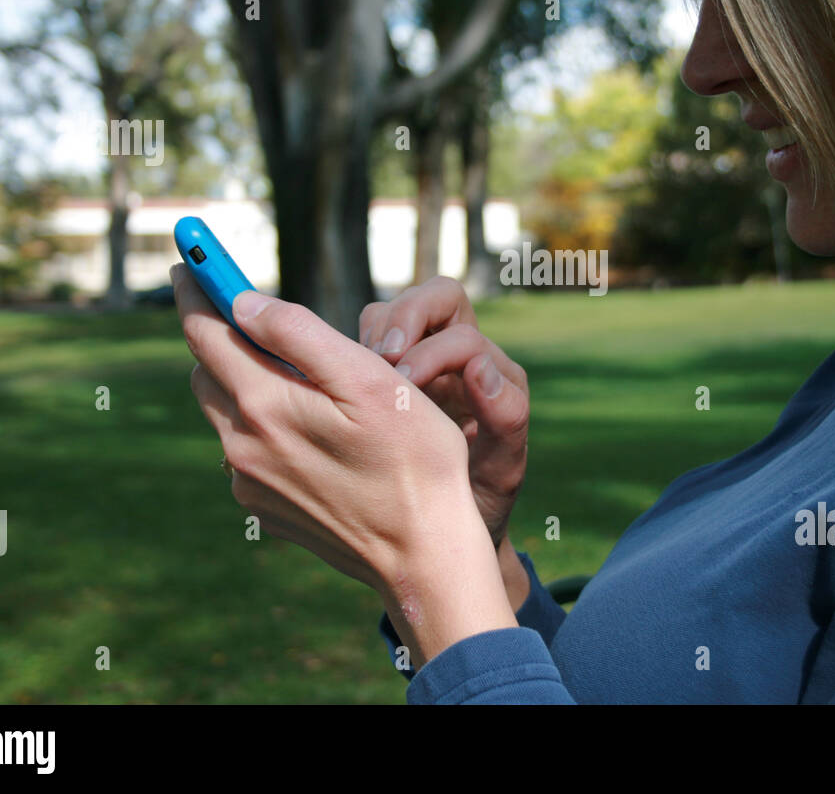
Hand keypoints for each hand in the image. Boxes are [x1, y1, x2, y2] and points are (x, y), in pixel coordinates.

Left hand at [171, 263, 483, 595]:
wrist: (423, 554)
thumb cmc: (414, 458)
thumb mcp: (370, 379)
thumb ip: (300, 334)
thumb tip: (242, 302)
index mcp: (264, 404)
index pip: (206, 332)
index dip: (196, 289)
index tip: (188, 261)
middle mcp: (243, 446)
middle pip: (208, 373)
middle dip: (221, 337)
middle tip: (250, 313)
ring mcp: (251, 483)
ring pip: (228, 415)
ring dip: (245, 386)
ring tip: (296, 379)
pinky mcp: (266, 510)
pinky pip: (248, 455)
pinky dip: (265, 429)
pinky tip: (313, 434)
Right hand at [359, 276, 528, 547]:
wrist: (446, 537)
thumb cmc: (481, 502)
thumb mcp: (502, 470)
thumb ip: (506, 418)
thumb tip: (482, 368)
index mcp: (491, 372)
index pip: (462, 331)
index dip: (434, 348)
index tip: (406, 381)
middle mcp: (456, 358)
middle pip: (434, 298)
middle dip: (403, 316)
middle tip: (380, 356)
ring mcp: (414, 365)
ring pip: (387, 317)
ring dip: (369, 337)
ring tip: (353, 375)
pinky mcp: (376, 382)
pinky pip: (357, 347)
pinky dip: (341, 357)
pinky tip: (329, 390)